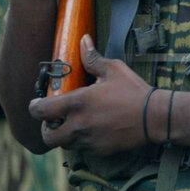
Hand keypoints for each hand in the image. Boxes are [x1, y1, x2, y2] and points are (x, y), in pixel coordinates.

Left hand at [28, 35, 159, 155]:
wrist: (155, 117)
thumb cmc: (133, 91)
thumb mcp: (113, 70)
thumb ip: (93, 58)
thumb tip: (83, 40)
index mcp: (77, 103)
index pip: (41, 111)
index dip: (35, 107)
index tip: (37, 103)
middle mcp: (78, 125)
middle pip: (47, 136)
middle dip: (47, 129)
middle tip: (54, 120)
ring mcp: (88, 141)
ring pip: (64, 144)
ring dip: (65, 136)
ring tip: (74, 125)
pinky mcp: (99, 151)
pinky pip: (83, 149)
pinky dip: (83, 141)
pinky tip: (93, 130)